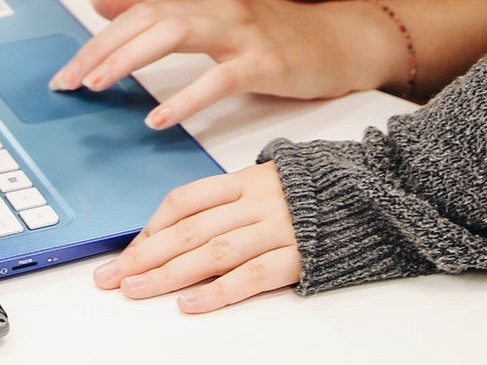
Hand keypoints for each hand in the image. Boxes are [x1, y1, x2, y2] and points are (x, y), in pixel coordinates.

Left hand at [50, 0, 406, 127]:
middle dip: (102, 50)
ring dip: (131, 59)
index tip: (64, 73)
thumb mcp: (211, 13)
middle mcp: (218, 1)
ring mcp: (243, 30)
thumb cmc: (273, 33)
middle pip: (147, 19)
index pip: (136, 12)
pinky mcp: (266, 61)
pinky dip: (188, 97)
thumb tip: (99, 6)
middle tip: (67, 82)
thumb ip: (156, 10)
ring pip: (176, 33)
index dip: (96, 41)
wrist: (341, 41)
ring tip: (99, 86)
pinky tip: (162, 118)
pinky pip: (220, 77)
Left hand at [94, 162, 298, 312]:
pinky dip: (219, 291)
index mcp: (245, 181)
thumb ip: (231, 202)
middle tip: (111, 279)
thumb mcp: (270, 184)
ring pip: (212, 251)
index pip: (184, 202)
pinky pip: (252, 275)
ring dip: (168, 274)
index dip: (150, 229)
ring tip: (136, 291)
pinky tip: (191, 304)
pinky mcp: (299, 256)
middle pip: (189, 229)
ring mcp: (277, 228)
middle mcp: (255, 202)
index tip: (124, 255)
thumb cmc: (318, 194)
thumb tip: (181, 228)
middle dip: (144, 256)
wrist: (375, 193)